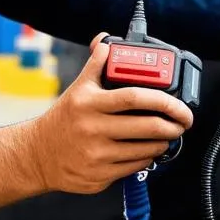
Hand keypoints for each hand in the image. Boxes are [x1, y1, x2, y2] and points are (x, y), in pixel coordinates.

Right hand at [27, 33, 193, 195]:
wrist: (37, 154)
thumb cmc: (63, 119)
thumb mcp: (77, 88)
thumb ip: (95, 65)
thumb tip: (106, 43)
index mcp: (90, 103)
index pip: (134, 97)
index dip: (164, 101)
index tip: (179, 105)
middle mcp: (93, 129)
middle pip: (147, 126)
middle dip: (173, 125)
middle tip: (182, 121)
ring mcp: (96, 155)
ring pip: (145, 150)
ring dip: (163, 142)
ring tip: (167, 135)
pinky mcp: (99, 175)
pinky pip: (134, 166)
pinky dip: (148, 158)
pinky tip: (148, 150)